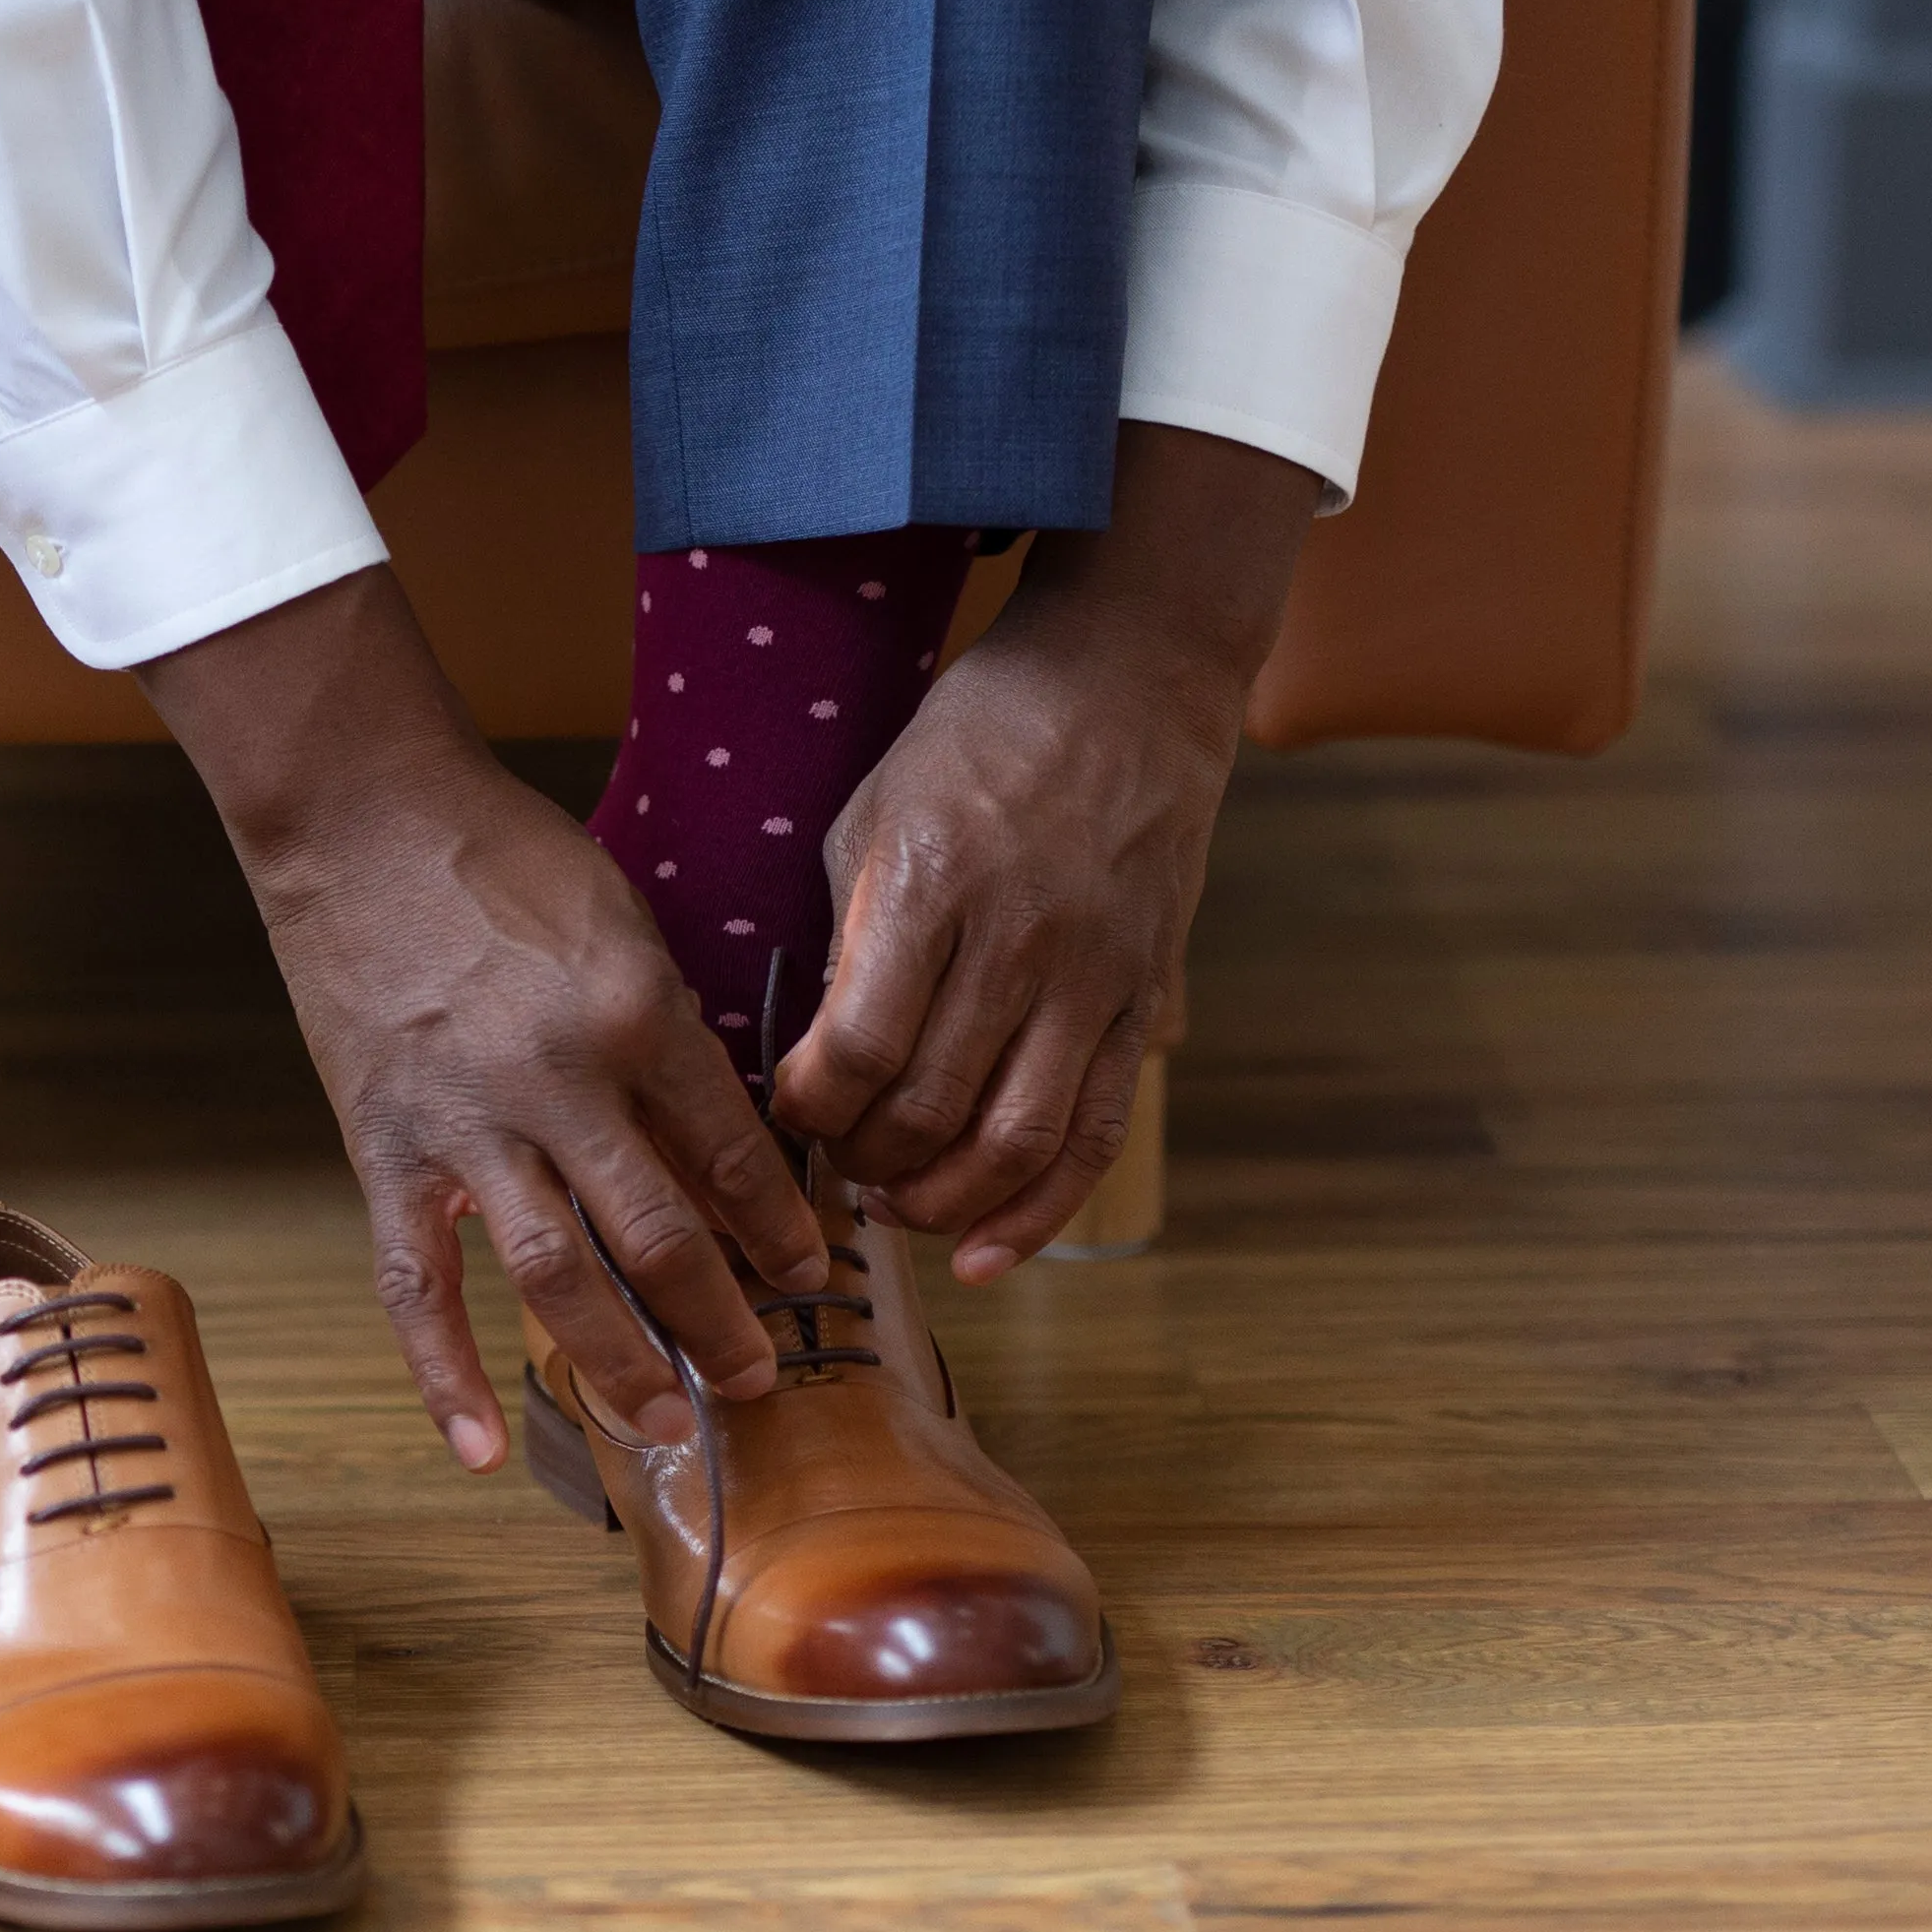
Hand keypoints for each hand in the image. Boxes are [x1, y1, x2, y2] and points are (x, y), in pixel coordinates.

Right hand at [138, 570, 830, 1468]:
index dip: (780, 1229)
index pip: (732, 1153)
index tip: (810, 1276)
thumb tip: (713, 1151)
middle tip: (759, 1377)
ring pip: (557, 1276)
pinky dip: (444, 1373)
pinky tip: (481, 1448)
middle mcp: (556, 1081)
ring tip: (669, 1419)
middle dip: (719, 1318)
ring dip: (621, 1359)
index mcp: (633, 1013)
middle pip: (659, 1234)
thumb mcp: (622, 925)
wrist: (361, 815)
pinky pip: (413, 1284)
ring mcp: (464, 1125)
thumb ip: (665, 1038)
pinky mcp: (383, 1148)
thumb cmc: (502, 855)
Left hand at [770, 423, 1314, 1281]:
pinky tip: (985, 1252)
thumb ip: (850, 939)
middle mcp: (1019, 939)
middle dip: (864, 1162)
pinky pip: (1098, 1132)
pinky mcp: (1146, 996)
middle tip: (833, 1166)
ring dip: (942, 1201)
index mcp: (929, 883)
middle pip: (930, 1109)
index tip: (786, 1113)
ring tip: (895, 1208)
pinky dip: (1041, 1211)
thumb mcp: (872, 813)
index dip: (809, 1109)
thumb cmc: (973, 744)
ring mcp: (1094, 974)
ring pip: (1015, 1141)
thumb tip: (820, 1065)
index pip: (859, 1047)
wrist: (1128, 679)